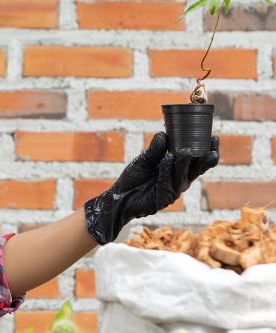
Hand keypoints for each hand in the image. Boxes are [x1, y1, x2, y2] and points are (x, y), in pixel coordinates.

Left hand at [83, 132, 219, 244]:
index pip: (196, 160)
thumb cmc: (133, 178)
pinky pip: (167, 184)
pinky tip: (167, 159)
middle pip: (197, 170)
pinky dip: (167, 171)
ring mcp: (172, 191)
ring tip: (186, 151)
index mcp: (178, 169)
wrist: (119, 196)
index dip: (207, 150)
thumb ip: (154, 150)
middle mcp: (179, 180)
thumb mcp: (144, 160)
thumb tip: (163, 133)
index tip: (214, 138)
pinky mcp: (163, 200)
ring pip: (183, 176)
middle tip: (212, 148)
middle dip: (206, 159)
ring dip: (185, 163)